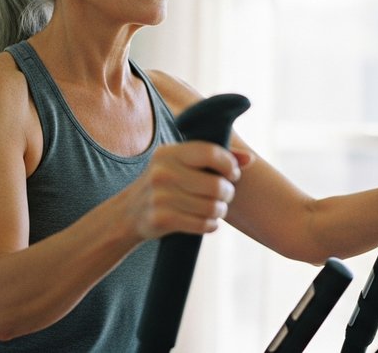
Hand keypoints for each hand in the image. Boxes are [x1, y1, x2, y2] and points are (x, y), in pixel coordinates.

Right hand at [126, 142, 252, 239]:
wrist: (128, 213)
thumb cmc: (165, 185)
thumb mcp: (181, 165)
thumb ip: (215, 158)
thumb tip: (250, 159)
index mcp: (169, 152)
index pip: (211, 153)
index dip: (229, 165)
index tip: (232, 174)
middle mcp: (162, 171)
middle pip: (216, 185)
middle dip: (228, 193)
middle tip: (224, 196)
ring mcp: (160, 196)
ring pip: (212, 207)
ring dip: (220, 211)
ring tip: (216, 210)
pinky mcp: (161, 219)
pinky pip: (202, 224)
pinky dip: (210, 225)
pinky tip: (207, 222)